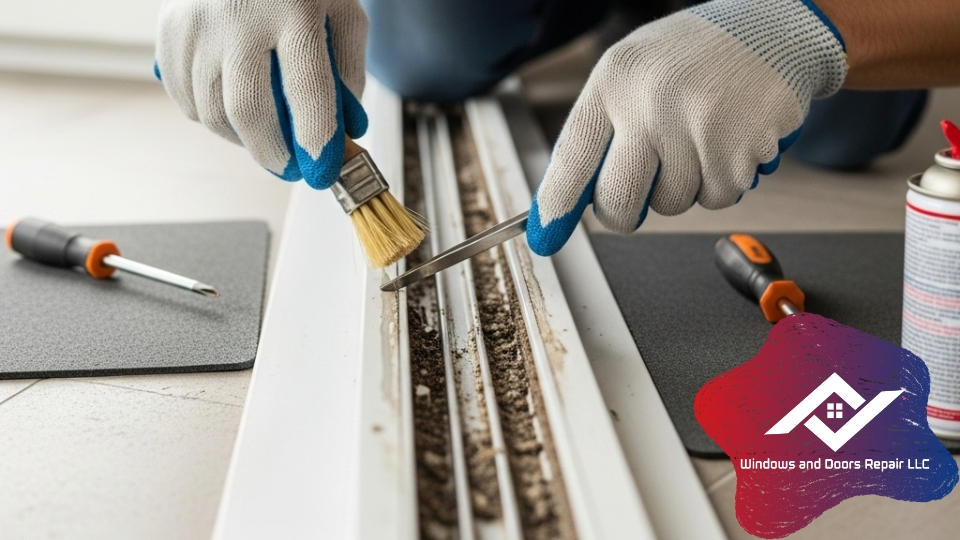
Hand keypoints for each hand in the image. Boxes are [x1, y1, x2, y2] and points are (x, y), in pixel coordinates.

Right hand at [156, 0, 368, 188]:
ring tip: (266, 138)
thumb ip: (348, 72)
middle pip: (248, 110)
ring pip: (211, 112)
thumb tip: (343, 133)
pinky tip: (233, 113)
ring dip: (242, 141)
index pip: (306, 89)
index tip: (322, 172)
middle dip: (273, 154)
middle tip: (291, 169)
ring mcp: (198, 24)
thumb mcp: (343, 14)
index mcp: (294, 9)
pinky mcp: (169, 30)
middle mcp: (239, 16)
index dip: (316, 139)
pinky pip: (185, 100)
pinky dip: (211, 120)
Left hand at [526, 0, 846, 255]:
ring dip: (684, 186)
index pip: (572, 157)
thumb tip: (566, 200)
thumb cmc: (696, 57)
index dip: (556, 204)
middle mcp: (650, 101)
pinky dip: (723, 182)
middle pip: (618, 200)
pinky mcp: (739, 148)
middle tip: (637, 197)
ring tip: (699, 138)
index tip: (545, 236)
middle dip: (624, 213)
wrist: (774, 29)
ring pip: (671, 204)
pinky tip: (729, 142)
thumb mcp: (633, 72)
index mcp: (615, 79)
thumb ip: (602, 129)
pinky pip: (717, 199)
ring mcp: (696, 125)